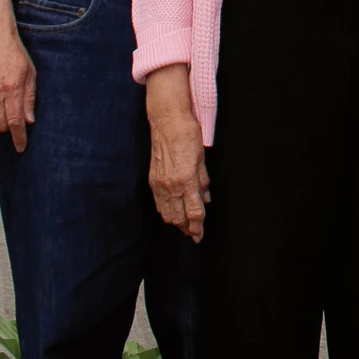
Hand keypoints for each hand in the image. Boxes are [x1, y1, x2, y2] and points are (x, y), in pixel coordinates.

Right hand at [146, 65, 209, 240]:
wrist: (167, 122)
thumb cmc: (188, 136)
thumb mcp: (202, 159)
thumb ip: (203, 181)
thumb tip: (206, 198)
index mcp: (187, 180)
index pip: (194, 212)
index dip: (197, 227)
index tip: (200, 235)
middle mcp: (171, 185)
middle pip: (178, 218)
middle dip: (186, 228)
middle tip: (194, 233)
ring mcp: (160, 184)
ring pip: (166, 213)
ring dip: (175, 222)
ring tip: (184, 226)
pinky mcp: (152, 180)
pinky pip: (158, 203)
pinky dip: (165, 211)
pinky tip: (171, 213)